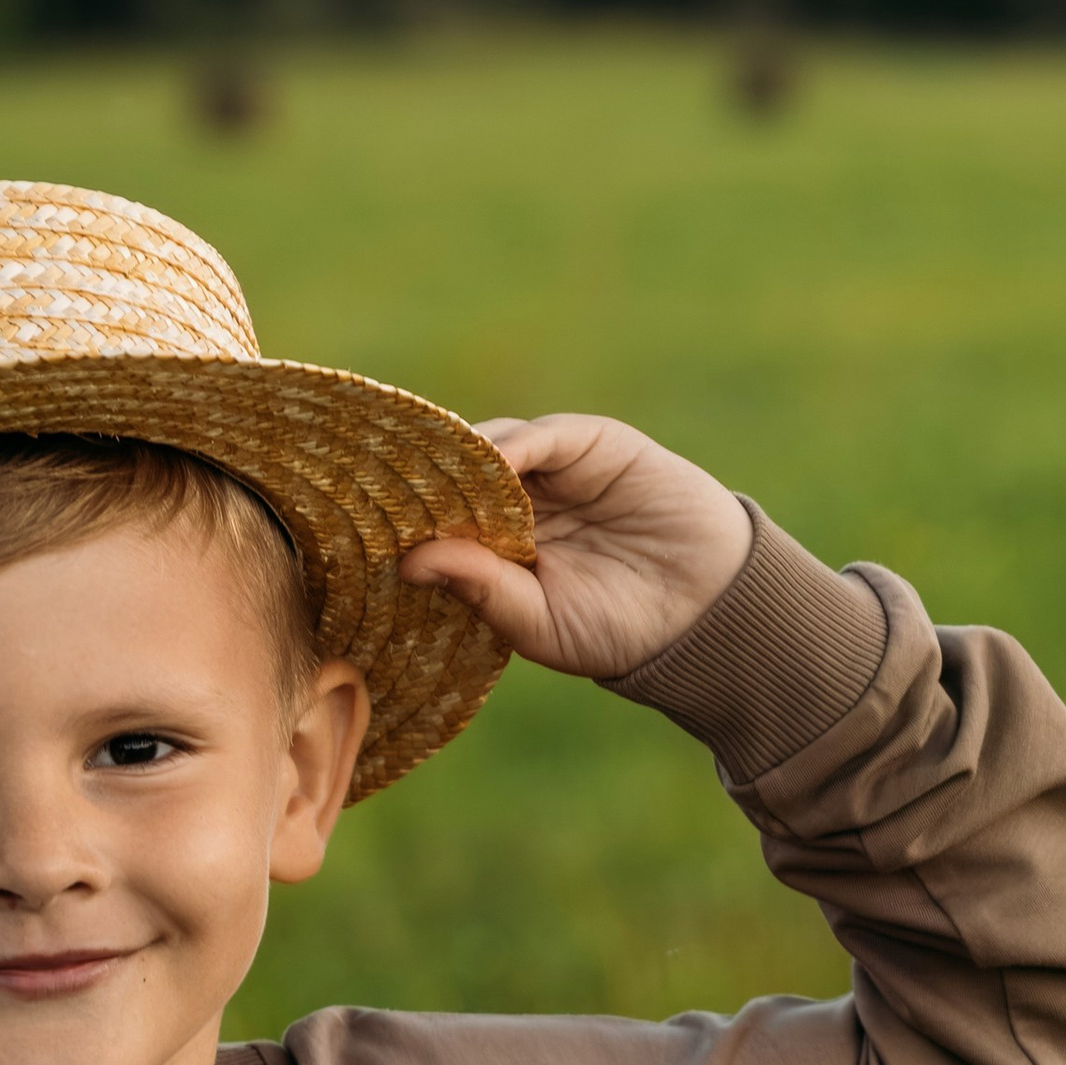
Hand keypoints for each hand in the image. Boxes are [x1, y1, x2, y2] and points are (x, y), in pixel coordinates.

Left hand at [404, 417, 750, 679]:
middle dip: (417, 483)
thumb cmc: (616, 628)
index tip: (358, 529)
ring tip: (427, 481)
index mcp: (496, 548)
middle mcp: (517, 503)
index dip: (403, 521)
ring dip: (456, 462)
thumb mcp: (534, 620)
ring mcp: (553, 470)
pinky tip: (486, 464)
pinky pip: (541, 436)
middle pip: (452, 477)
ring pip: (487, 450)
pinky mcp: (593, 443)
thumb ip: (479, 586)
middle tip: (372, 490)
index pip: (435, 521)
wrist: (707, 611)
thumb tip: (409, 560)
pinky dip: (508, 445)